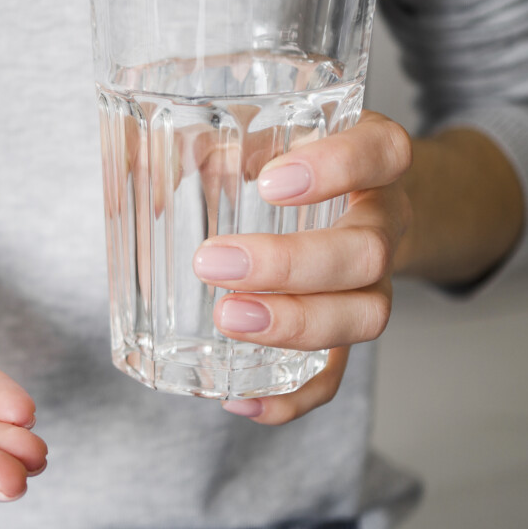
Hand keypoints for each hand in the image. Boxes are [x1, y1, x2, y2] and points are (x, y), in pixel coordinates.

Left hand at [192, 111, 413, 424]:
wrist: (363, 194)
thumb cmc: (299, 156)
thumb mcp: (270, 129)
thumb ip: (215, 139)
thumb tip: (143, 164)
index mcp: (373, 159)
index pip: (381, 154)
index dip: (336, 168)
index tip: (270, 182)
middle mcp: (383, 222)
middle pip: (366, 253)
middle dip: (289, 265)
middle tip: (214, 263)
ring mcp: (373, 283)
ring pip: (364, 317)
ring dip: (295, 326)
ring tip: (228, 320)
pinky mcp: (346, 332)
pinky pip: (335, 375)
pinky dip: (292, 397)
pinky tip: (239, 399)